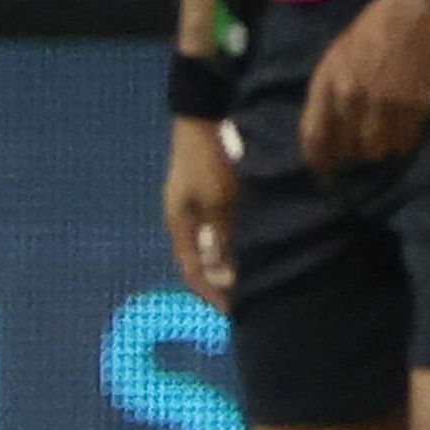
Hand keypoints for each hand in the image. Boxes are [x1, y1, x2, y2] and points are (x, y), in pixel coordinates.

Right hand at [161, 116, 235, 303]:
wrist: (203, 116)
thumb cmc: (210, 160)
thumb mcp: (218, 202)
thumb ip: (221, 239)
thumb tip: (224, 277)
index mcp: (179, 224)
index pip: (192, 271)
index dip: (211, 294)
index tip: (234, 313)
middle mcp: (182, 217)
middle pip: (200, 260)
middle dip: (220, 281)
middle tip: (245, 299)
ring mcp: (192, 203)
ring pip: (210, 243)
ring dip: (228, 261)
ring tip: (251, 275)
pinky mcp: (205, 190)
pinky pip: (218, 227)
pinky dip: (232, 241)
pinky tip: (249, 243)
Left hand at [298, 0, 429, 175]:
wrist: (412, 12)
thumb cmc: (368, 35)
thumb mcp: (333, 60)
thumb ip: (325, 98)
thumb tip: (322, 139)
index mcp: (328, 84)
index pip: (315, 138)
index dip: (318, 162)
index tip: (323, 173)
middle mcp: (354, 96)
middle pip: (348, 150)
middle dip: (351, 155)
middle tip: (358, 152)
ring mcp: (387, 102)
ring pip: (378, 150)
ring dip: (379, 151)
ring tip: (383, 141)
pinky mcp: (417, 104)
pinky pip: (407, 141)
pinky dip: (403, 143)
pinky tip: (402, 132)